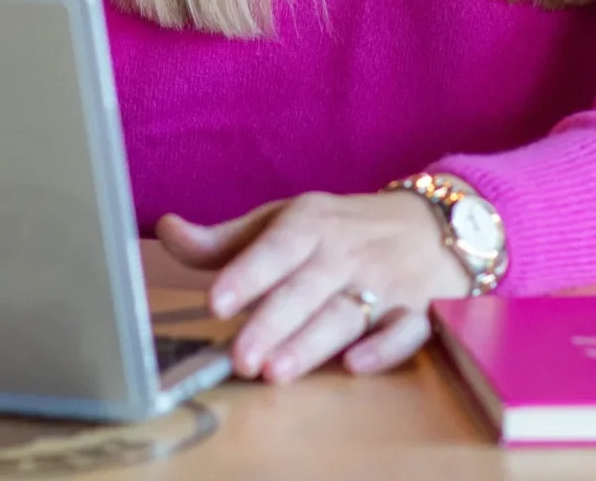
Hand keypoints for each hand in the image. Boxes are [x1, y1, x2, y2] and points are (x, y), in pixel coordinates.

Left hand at [156, 192, 471, 383]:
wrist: (427, 224)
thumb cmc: (336, 230)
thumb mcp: (281, 223)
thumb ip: (224, 240)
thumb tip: (167, 229)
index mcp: (309, 224)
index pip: (274, 248)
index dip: (245, 274)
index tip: (216, 303)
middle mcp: (345, 253)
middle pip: (305, 289)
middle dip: (271, 323)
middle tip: (240, 358)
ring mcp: (385, 282)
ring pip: (346, 314)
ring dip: (312, 343)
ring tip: (276, 371)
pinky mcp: (417, 311)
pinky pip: (406, 331)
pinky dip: (384, 348)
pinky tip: (354, 365)